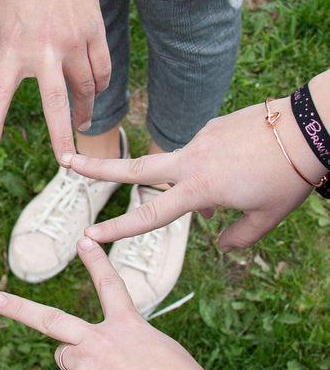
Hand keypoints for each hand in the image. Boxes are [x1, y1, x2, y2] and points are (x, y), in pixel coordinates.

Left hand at [0, 0, 109, 163]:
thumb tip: (1, 74)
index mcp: (14, 46)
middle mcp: (46, 50)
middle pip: (57, 103)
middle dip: (61, 137)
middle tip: (67, 163)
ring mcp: (75, 42)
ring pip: (88, 88)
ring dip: (84, 111)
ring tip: (79, 127)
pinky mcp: (96, 33)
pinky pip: (103, 68)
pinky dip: (101, 85)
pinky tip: (95, 94)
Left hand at [0, 238, 224, 369]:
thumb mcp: (167, 357)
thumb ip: (140, 352)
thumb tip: (130, 365)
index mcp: (128, 327)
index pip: (110, 286)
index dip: (96, 262)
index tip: (84, 239)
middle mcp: (98, 338)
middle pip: (50, 319)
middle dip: (19, 309)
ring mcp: (82, 363)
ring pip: (66, 362)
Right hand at [71, 99, 316, 250]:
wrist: (307, 129)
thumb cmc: (286, 177)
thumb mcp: (267, 217)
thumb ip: (240, 237)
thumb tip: (221, 243)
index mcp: (199, 189)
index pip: (149, 214)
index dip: (117, 229)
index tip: (89, 235)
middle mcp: (189, 161)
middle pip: (132, 168)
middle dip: (96, 167)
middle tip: (65, 159)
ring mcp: (198, 140)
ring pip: (177, 164)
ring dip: (189, 180)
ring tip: (245, 181)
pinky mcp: (210, 127)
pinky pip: (202, 151)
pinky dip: (213, 165)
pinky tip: (247, 164)